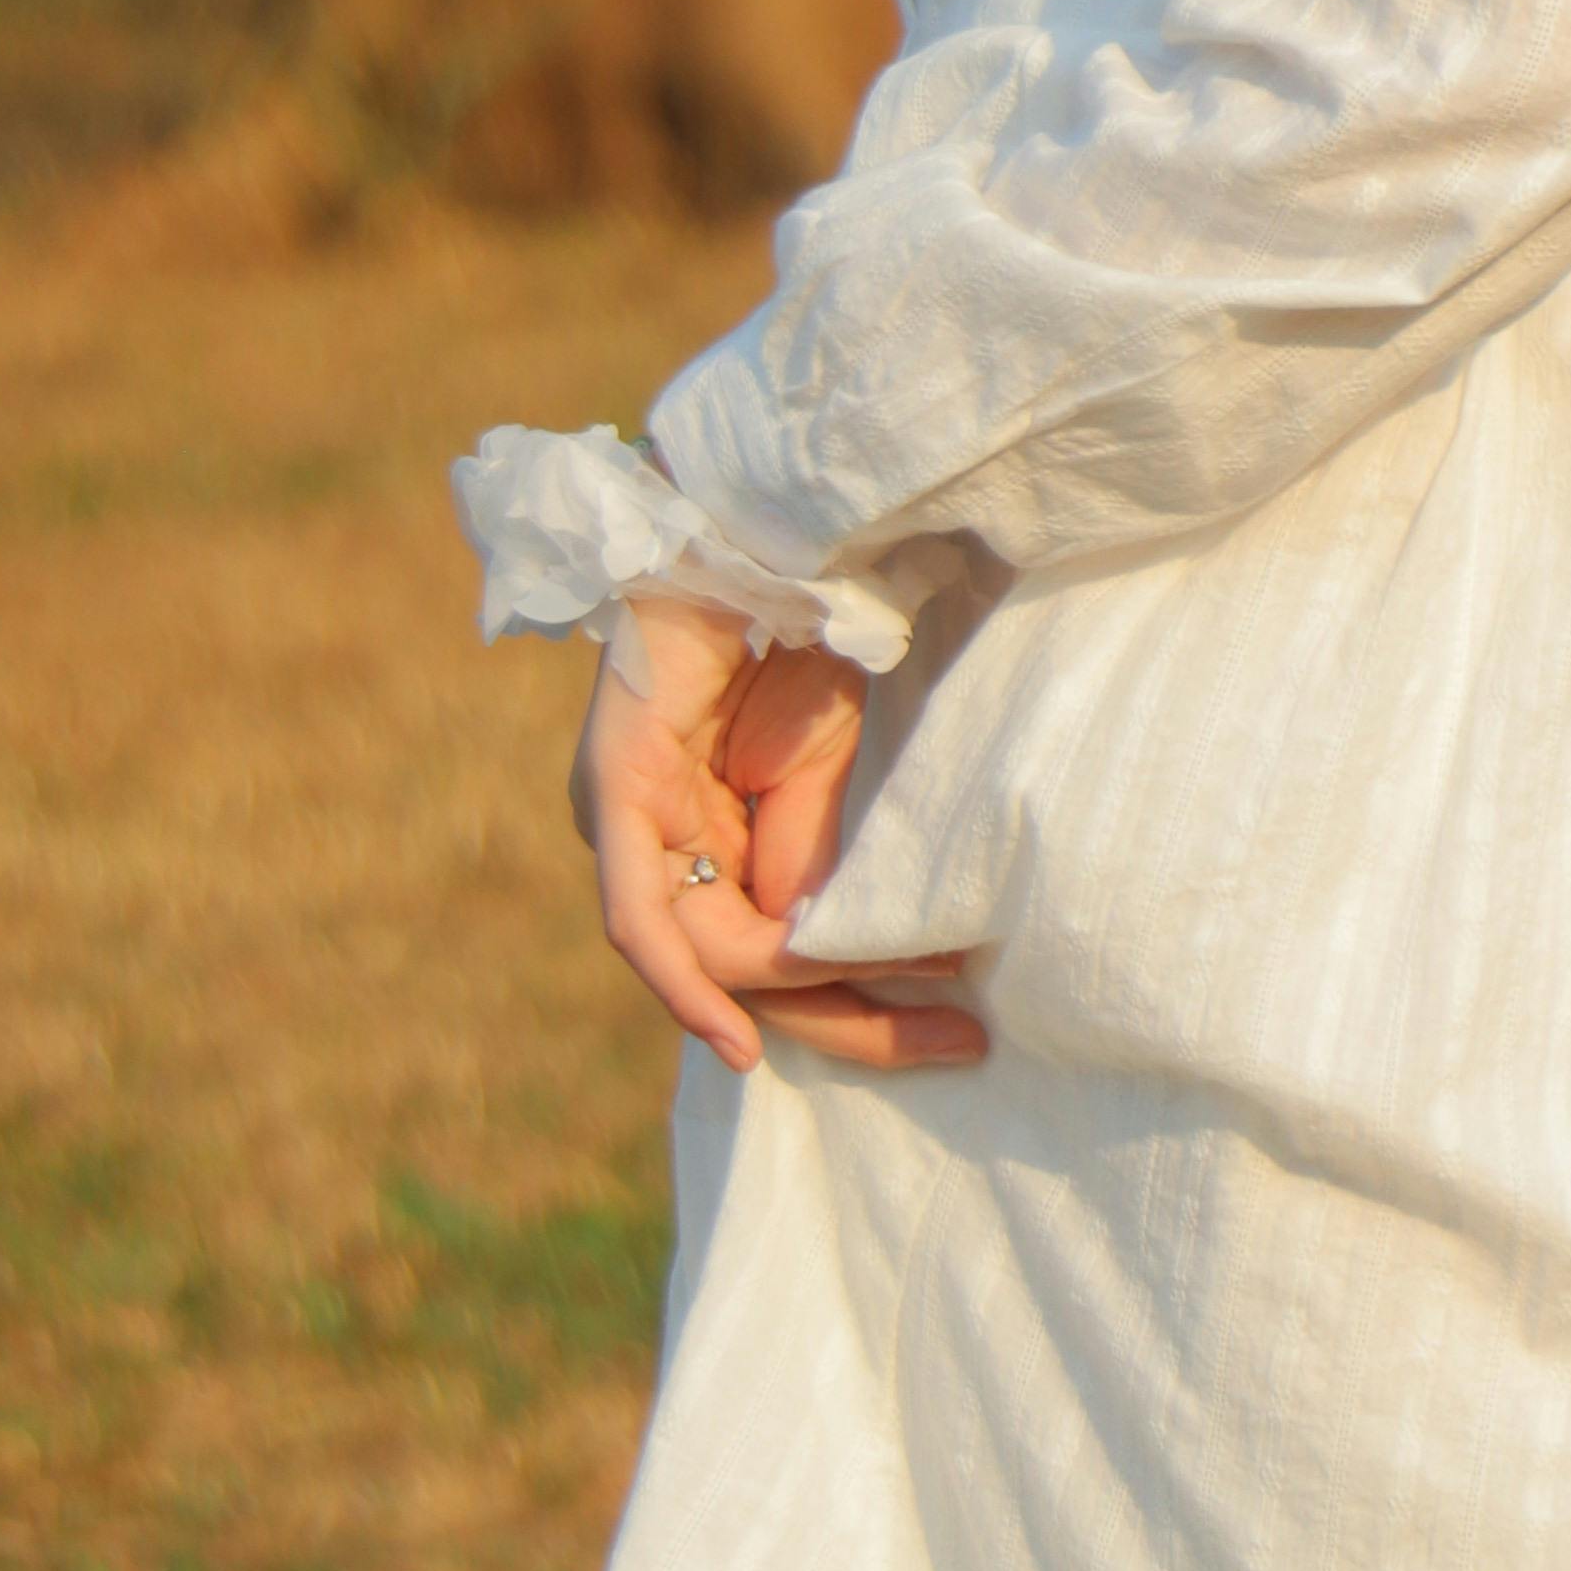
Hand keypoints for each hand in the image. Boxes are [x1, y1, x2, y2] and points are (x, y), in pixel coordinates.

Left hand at [571, 599, 986, 1084]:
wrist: (756, 525)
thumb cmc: (792, 631)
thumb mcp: (828, 765)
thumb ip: (815, 862)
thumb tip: (826, 959)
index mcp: (703, 838)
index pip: (775, 957)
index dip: (864, 1000)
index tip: (961, 1023)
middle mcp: (655, 847)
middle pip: (746, 975)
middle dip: (854, 1017)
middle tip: (957, 1046)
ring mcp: (623, 824)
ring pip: (708, 957)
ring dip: (811, 988)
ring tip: (923, 996)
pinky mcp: (610, 793)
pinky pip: (638, 920)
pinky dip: (687, 983)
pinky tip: (738, 1035)